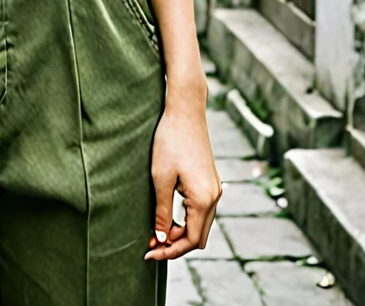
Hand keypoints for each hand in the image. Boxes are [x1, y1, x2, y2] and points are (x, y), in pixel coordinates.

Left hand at [144, 94, 221, 260]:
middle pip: (198, 236)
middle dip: (175, 244)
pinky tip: (167, 214)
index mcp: (203, 199)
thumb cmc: (170, 140)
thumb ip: (162, 211)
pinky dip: (185, 218)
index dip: (170, 250)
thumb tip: (160, 238)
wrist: (185, 110)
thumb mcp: (160, 178)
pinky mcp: (210, 180)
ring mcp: (215, 188)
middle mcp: (214, 196)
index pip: (190, 240)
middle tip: (151, 245)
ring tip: (156, 231)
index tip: (149, 253)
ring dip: (180, 231)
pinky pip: (201, 210)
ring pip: (200, 224)